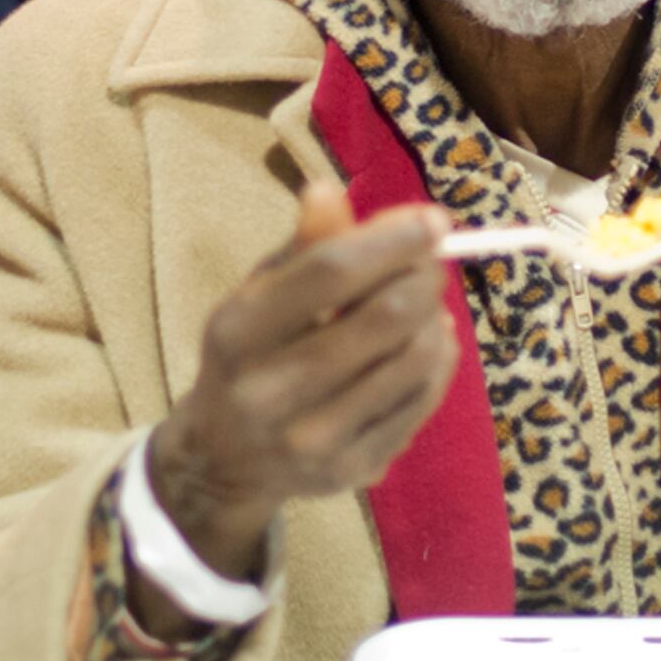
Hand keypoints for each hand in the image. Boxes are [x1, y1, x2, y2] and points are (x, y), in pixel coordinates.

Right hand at [143, 183, 453, 595]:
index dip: (392, 240)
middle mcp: (272, 391)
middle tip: (433, 260)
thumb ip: (301, 247)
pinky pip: (421, 402)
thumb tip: (329, 190)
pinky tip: (428, 342)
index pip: (330, 273)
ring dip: (435, 318)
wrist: (223, 460)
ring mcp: (315, 439)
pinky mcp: (352, 470)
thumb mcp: (257, 295)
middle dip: (425, 277)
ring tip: (425, 302)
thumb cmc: (249, 355)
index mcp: (239, 332)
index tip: (433, 218)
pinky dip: (438, 360)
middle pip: (385, 318)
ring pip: (414, 361)